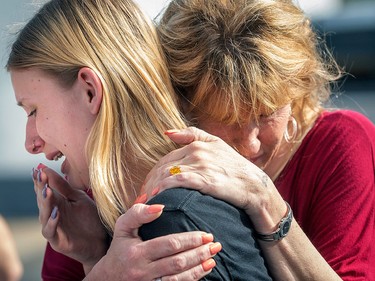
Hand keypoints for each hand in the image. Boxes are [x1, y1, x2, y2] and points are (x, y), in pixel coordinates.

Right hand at [32, 164, 107, 269]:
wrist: (101, 241)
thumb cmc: (89, 219)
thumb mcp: (78, 198)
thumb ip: (64, 186)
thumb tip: (46, 169)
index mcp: (56, 203)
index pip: (44, 189)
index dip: (41, 180)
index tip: (38, 169)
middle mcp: (51, 215)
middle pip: (42, 200)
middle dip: (41, 188)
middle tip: (40, 176)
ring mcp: (53, 228)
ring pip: (44, 215)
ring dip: (45, 203)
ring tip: (47, 191)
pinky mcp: (58, 241)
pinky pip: (51, 231)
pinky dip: (52, 222)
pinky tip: (56, 212)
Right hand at [86, 203, 218, 280]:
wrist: (108, 279)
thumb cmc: (119, 249)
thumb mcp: (122, 228)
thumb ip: (137, 213)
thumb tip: (159, 205)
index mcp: (137, 253)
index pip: (169, 245)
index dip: (190, 240)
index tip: (205, 234)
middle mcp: (143, 271)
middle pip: (177, 262)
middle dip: (199, 253)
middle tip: (215, 245)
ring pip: (179, 278)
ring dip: (199, 268)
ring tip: (213, 257)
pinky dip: (192, 279)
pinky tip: (204, 270)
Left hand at [143, 127, 284, 229]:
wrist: (255, 186)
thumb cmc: (235, 168)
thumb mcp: (217, 144)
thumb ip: (192, 135)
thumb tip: (167, 132)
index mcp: (196, 144)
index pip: (165, 159)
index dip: (153, 174)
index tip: (147, 188)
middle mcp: (196, 152)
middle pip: (162, 167)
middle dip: (149, 183)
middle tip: (142, 198)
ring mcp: (200, 165)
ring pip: (166, 174)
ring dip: (152, 188)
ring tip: (146, 202)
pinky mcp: (205, 179)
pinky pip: (176, 182)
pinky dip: (163, 189)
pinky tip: (157, 197)